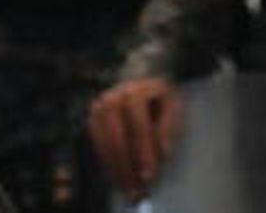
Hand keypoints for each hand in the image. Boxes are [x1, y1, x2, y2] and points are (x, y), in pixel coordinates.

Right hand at [87, 77, 182, 201]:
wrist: (140, 74)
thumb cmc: (160, 94)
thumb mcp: (172, 104)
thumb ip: (168, 127)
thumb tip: (162, 154)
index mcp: (134, 93)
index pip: (139, 128)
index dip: (144, 154)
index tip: (149, 176)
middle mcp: (112, 99)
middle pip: (118, 140)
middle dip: (127, 168)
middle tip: (136, 190)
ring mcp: (99, 108)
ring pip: (105, 145)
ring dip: (116, 170)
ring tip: (127, 189)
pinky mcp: (93, 119)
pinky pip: (98, 146)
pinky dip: (108, 164)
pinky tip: (118, 177)